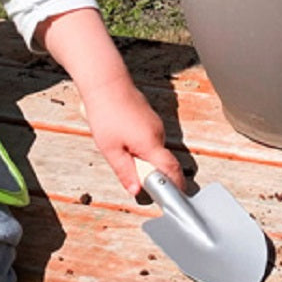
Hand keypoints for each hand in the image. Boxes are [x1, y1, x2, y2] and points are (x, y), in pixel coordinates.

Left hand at [81, 77, 185, 195]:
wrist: (106, 83)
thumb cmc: (106, 113)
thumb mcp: (110, 149)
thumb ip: (126, 172)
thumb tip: (136, 190)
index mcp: (150, 143)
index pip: (171, 170)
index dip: (175, 186)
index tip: (173, 199)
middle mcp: (158, 133)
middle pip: (161, 162)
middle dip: (149, 172)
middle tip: (130, 173)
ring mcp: (155, 124)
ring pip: (153, 150)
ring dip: (141, 157)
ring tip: (120, 148)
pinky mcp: (149, 118)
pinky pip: (149, 139)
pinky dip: (139, 145)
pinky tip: (121, 137)